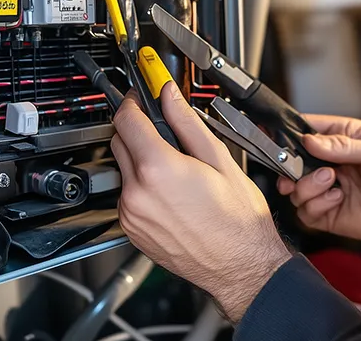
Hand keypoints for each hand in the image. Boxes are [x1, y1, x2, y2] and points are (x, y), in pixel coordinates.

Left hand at [110, 84, 290, 321]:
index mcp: (158, 169)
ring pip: (124, 169)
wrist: (240, 265)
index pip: (126, 119)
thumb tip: (170, 95)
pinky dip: (142, 186)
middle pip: (120, 141)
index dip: (133, 101)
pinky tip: (171, 192)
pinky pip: (128, 195)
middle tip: (165, 131)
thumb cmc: (237, 220)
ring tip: (176, 169)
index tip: (141, 96)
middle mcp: (137, 193)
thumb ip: (187, 122)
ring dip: (141, 160)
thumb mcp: (219, 159)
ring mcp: (131, 215)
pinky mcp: (131, 230)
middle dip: (138, 129)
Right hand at [277, 115, 360, 245]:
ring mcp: (327, 189)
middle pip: (291, 162)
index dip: (287, 133)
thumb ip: (343, 145)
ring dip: (305, 186)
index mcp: (340, 139)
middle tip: (296, 170)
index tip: (274, 137)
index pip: (305, 130)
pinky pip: (306, 212)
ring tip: (330, 182)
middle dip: (288, 167)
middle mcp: (329, 164)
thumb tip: (309, 141)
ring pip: (294, 189)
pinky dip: (316, 205)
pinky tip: (337, 199)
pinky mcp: (329, 214)